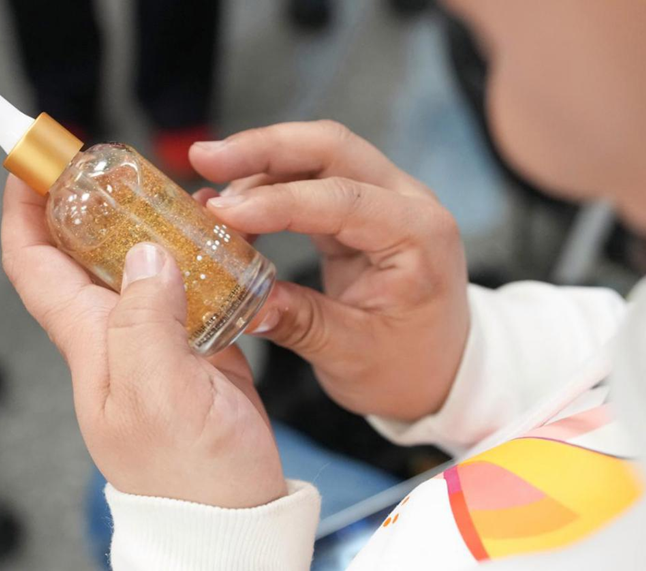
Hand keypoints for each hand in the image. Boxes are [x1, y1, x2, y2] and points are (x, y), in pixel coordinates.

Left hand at [0, 176, 285, 507]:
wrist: (230, 515)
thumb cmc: (188, 474)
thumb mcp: (157, 393)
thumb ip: (145, 320)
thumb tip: (146, 254)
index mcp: (91, 342)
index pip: (35, 264)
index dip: (24, 210)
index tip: (31, 164)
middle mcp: (117, 334)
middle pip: (86, 254)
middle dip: (92, 204)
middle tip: (118, 168)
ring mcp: (157, 338)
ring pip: (142, 265)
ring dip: (152, 227)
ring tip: (176, 197)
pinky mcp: (197, 345)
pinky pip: (189, 287)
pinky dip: (201, 260)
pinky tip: (221, 246)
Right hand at [190, 121, 469, 421]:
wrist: (440, 371)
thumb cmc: (409, 367)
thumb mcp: (353, 354)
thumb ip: (299, 322)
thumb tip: (242, 302)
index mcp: (419, 236)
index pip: (342, 199)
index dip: (277, 202)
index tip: (222, 214)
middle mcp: (407, 203)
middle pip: (330, 149)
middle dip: (263, 149)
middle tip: (205, 157)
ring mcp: (384, 200)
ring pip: (317, 156)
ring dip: (259, 165)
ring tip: (207, 196)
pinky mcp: (360, 211)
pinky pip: (310, 183)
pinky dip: (268, 188)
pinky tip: (233, 209)